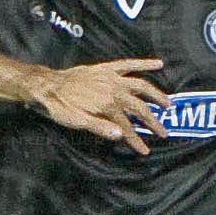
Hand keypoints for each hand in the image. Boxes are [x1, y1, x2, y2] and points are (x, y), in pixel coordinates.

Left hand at [34, 58, 171, 156]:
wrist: (49, 86)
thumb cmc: (61, 107)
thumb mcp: (78, 122)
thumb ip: (100, 128)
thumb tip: (120, 136)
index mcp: (107, 106)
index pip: (127, 127)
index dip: (136, 140)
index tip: (145, 151)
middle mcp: (114, 91)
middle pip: (139, 108)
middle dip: (152, 121)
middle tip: (163, 132)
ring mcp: (113, 78)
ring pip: (141, 86)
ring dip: (156, 95)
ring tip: (167, 104)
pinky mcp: (108, 69)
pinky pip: (130, 64)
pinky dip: (145, 63)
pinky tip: (159, 64)